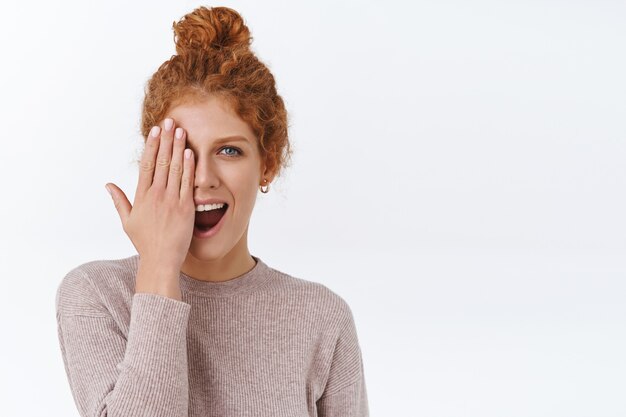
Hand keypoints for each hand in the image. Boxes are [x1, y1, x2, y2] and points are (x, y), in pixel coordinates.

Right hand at [105, 118, 195, 271]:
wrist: (161, 260)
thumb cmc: (145, 243)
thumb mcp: (128, 221)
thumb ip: (119, 201)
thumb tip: (108, 184)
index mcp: (141, 197)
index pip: (146, 164)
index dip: (151, 145)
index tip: (155, 130)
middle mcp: (156, 196)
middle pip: (160, 161)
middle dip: (166, 139)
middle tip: (170, 121)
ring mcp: (171, 201)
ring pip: (174, 168)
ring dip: (178, 148)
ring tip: (181, 131)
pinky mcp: (185, 208)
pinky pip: (187, 183)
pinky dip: (189, 167)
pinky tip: (190, 152)